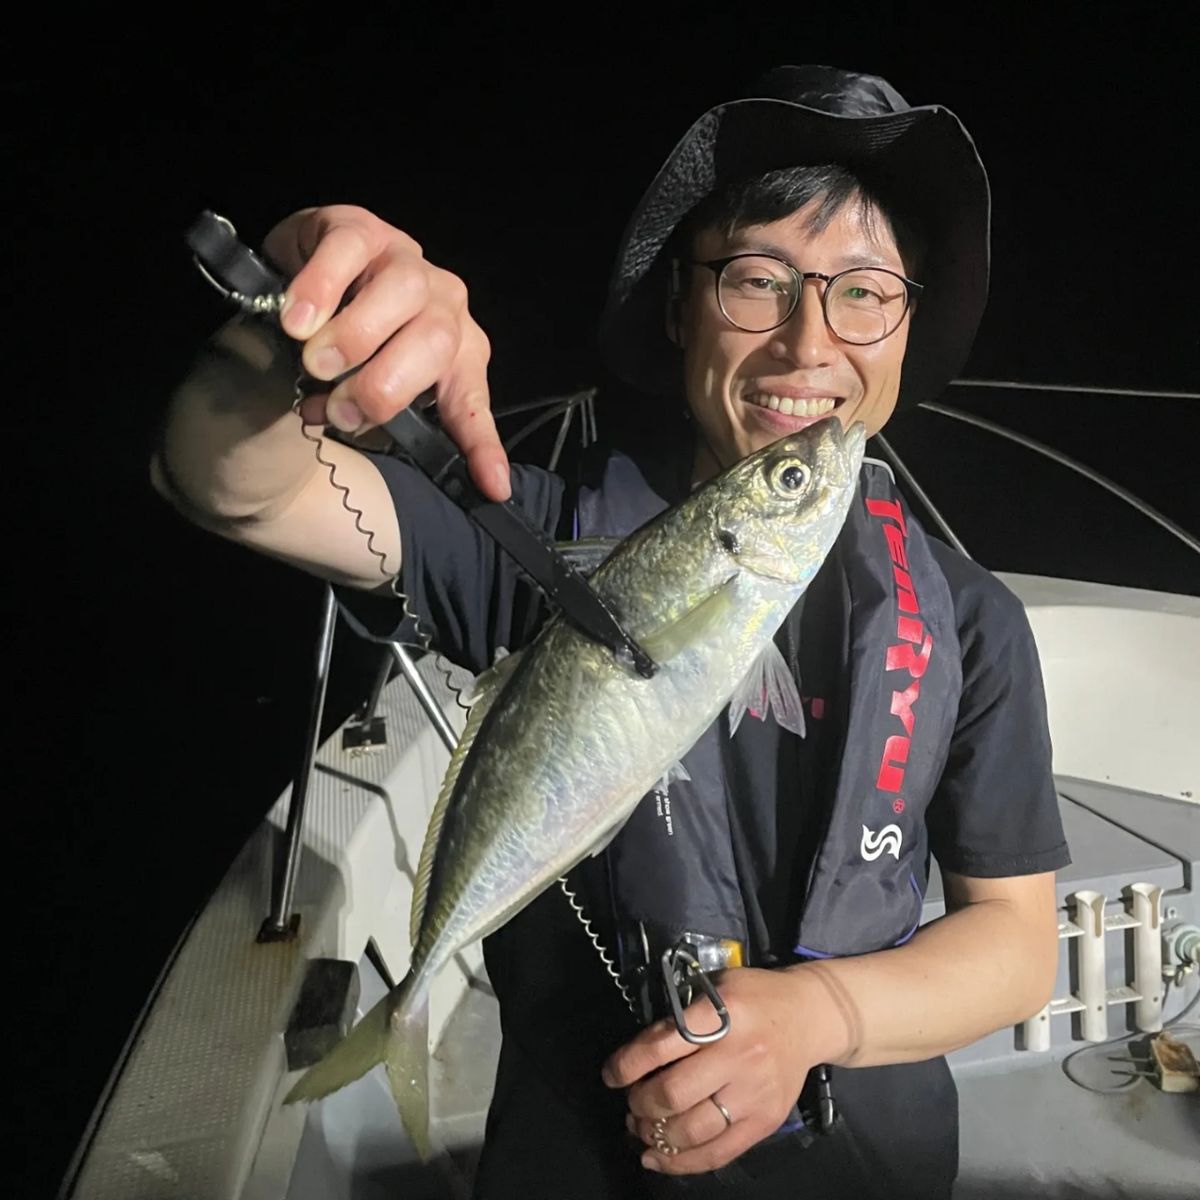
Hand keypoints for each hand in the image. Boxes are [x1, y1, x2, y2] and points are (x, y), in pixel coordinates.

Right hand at [263, 205, 509, 499]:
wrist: (300, 280)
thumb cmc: (345, 346)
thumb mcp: (363, 390)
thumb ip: (366, 414)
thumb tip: (343, 422)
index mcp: (455, 355)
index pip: (472, 404)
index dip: (484, 445)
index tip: (494, 487)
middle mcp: (442, 306)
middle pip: (435, 343)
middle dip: (385, 386)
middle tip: (340, 412)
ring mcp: (406, 262)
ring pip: (402, 292)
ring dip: (356, 335)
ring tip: (316, 362)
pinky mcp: (361, 228)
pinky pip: (348, 252)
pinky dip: (320, 288)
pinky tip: (297, 320)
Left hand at [601, 966, 846, 1175]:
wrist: (808, 1016)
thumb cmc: (754, 997)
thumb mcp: (715, 987)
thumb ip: (680, 1015)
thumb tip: (637, 1053)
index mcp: (722, 1014)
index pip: (663, 1045)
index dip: (628, 1065)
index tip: (611, 1074)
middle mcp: (740, 1055)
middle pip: (675, 1094)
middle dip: (639, 1104)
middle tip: (629, 1102)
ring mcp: (755, 1093)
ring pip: (693, 1129)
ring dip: (655, 1135)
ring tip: (640, 1128)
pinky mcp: (765, 1121)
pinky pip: (718, 1153)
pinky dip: (682, 1162)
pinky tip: (657, 1157)